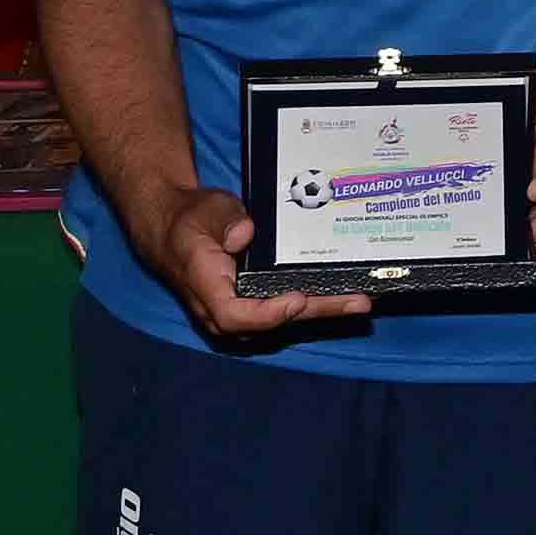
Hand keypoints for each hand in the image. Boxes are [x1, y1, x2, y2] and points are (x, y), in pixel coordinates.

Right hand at [135, 185, 371, 344]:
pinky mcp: (251, 306)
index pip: (234, 315)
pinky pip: (281, 312)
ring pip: (280, 322)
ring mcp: (237, 311)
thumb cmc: (191, 219)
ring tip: (360, 301)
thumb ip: (225, 221)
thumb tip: (245, 235)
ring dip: (321, 312)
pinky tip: (341, 296)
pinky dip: (311, 305)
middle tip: (358, 303)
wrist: (175, 230)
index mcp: (205, 286)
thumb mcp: (206, 209)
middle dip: (316, 313)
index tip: (297, 300)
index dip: (268, 314)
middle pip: (269, 325)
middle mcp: (221, 309)